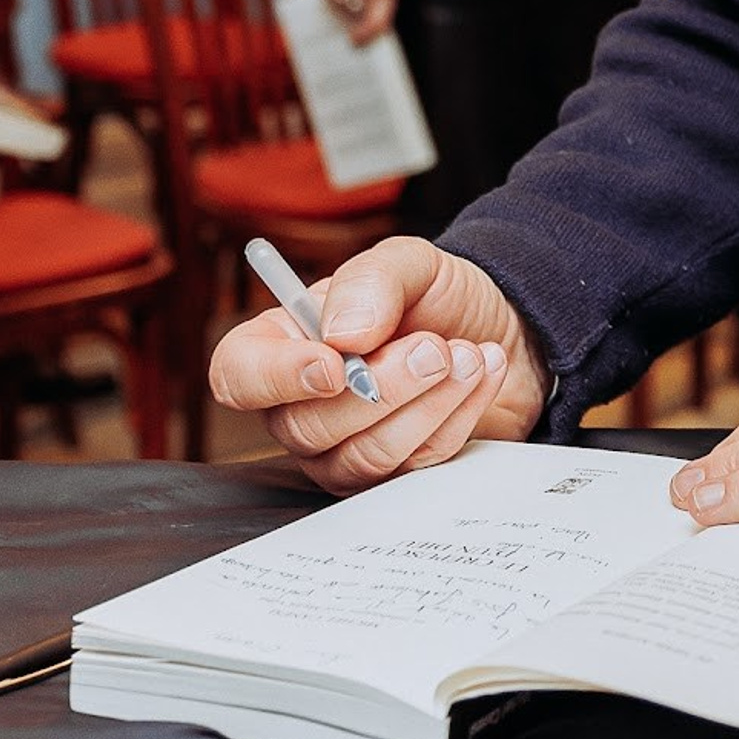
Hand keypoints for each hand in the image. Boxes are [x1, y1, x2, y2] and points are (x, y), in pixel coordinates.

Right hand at [208, 237, 547, 491]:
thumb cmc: (436, 296)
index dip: (276, 377)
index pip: (237, 376)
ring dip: (429, 401)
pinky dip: (458, 414)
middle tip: (434, 346)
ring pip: (363, 456)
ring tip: (468, 354)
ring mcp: (344, 450)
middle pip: (306, 427)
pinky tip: (481, 372)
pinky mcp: (395, 475)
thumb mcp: (409, 263)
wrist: (500, 324)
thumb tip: (343, 336)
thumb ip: (371, 282)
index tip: (335, 363)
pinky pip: (415, 466)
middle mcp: (301, 406)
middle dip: (383, 385)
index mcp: (284, 345)